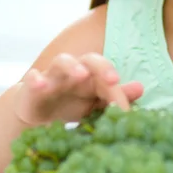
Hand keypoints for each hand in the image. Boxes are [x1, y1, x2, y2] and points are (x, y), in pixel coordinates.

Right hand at [13, 52, 142, 125]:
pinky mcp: (31, 86)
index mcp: (93, 77)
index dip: (119, 91)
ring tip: (81, 75)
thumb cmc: (71, 104)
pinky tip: (40, 84)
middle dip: (103, 67)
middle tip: (113, 79)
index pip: (109, 77)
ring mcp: (53, 76)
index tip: (125, 112)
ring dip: (72, 66)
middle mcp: (75, 72)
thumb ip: (116, 96)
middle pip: (90, 59)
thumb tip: (141, 87)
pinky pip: (32, 77)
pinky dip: (35, 79)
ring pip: (62, 61)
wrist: (36, 113)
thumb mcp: (95, 104)